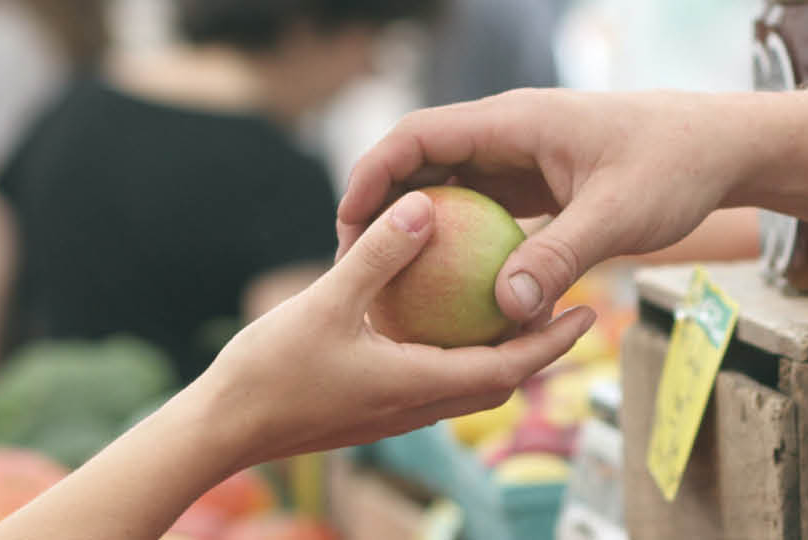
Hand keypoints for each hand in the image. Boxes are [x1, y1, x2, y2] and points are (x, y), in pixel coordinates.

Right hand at [191, 191, 596, 466]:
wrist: (219, 431)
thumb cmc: (268, 373)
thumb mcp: (326, 303)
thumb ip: (378, 256)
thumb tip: (424, 207)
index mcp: (418, 385)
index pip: (507, 368)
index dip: (551, 342)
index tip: (587, 313)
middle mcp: (415, 406)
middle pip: (497, 379)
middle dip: (536, 347)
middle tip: (567, 305)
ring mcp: (392, 411)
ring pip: (464, 382)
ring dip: (495, 350)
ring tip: (513, 305)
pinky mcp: (370, 407)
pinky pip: (429, 378)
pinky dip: (451, 350)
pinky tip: (438, 314)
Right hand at [336, 89, 775, 322]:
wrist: (721, 148)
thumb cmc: (674, 168)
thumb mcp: (618, 216)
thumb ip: (560, 257)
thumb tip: (506, 309)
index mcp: (514, 122)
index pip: (419, 136)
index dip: (373, 175)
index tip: (349, 225)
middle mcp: (509, 134)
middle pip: (422, 162)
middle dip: (383, 207)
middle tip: (354, 265)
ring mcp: (522, 159)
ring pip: (450, 188)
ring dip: (419, 229)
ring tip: (389, 284)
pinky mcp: (538, 184)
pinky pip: (483, 211)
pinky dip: (460, 244)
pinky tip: (449, 293)